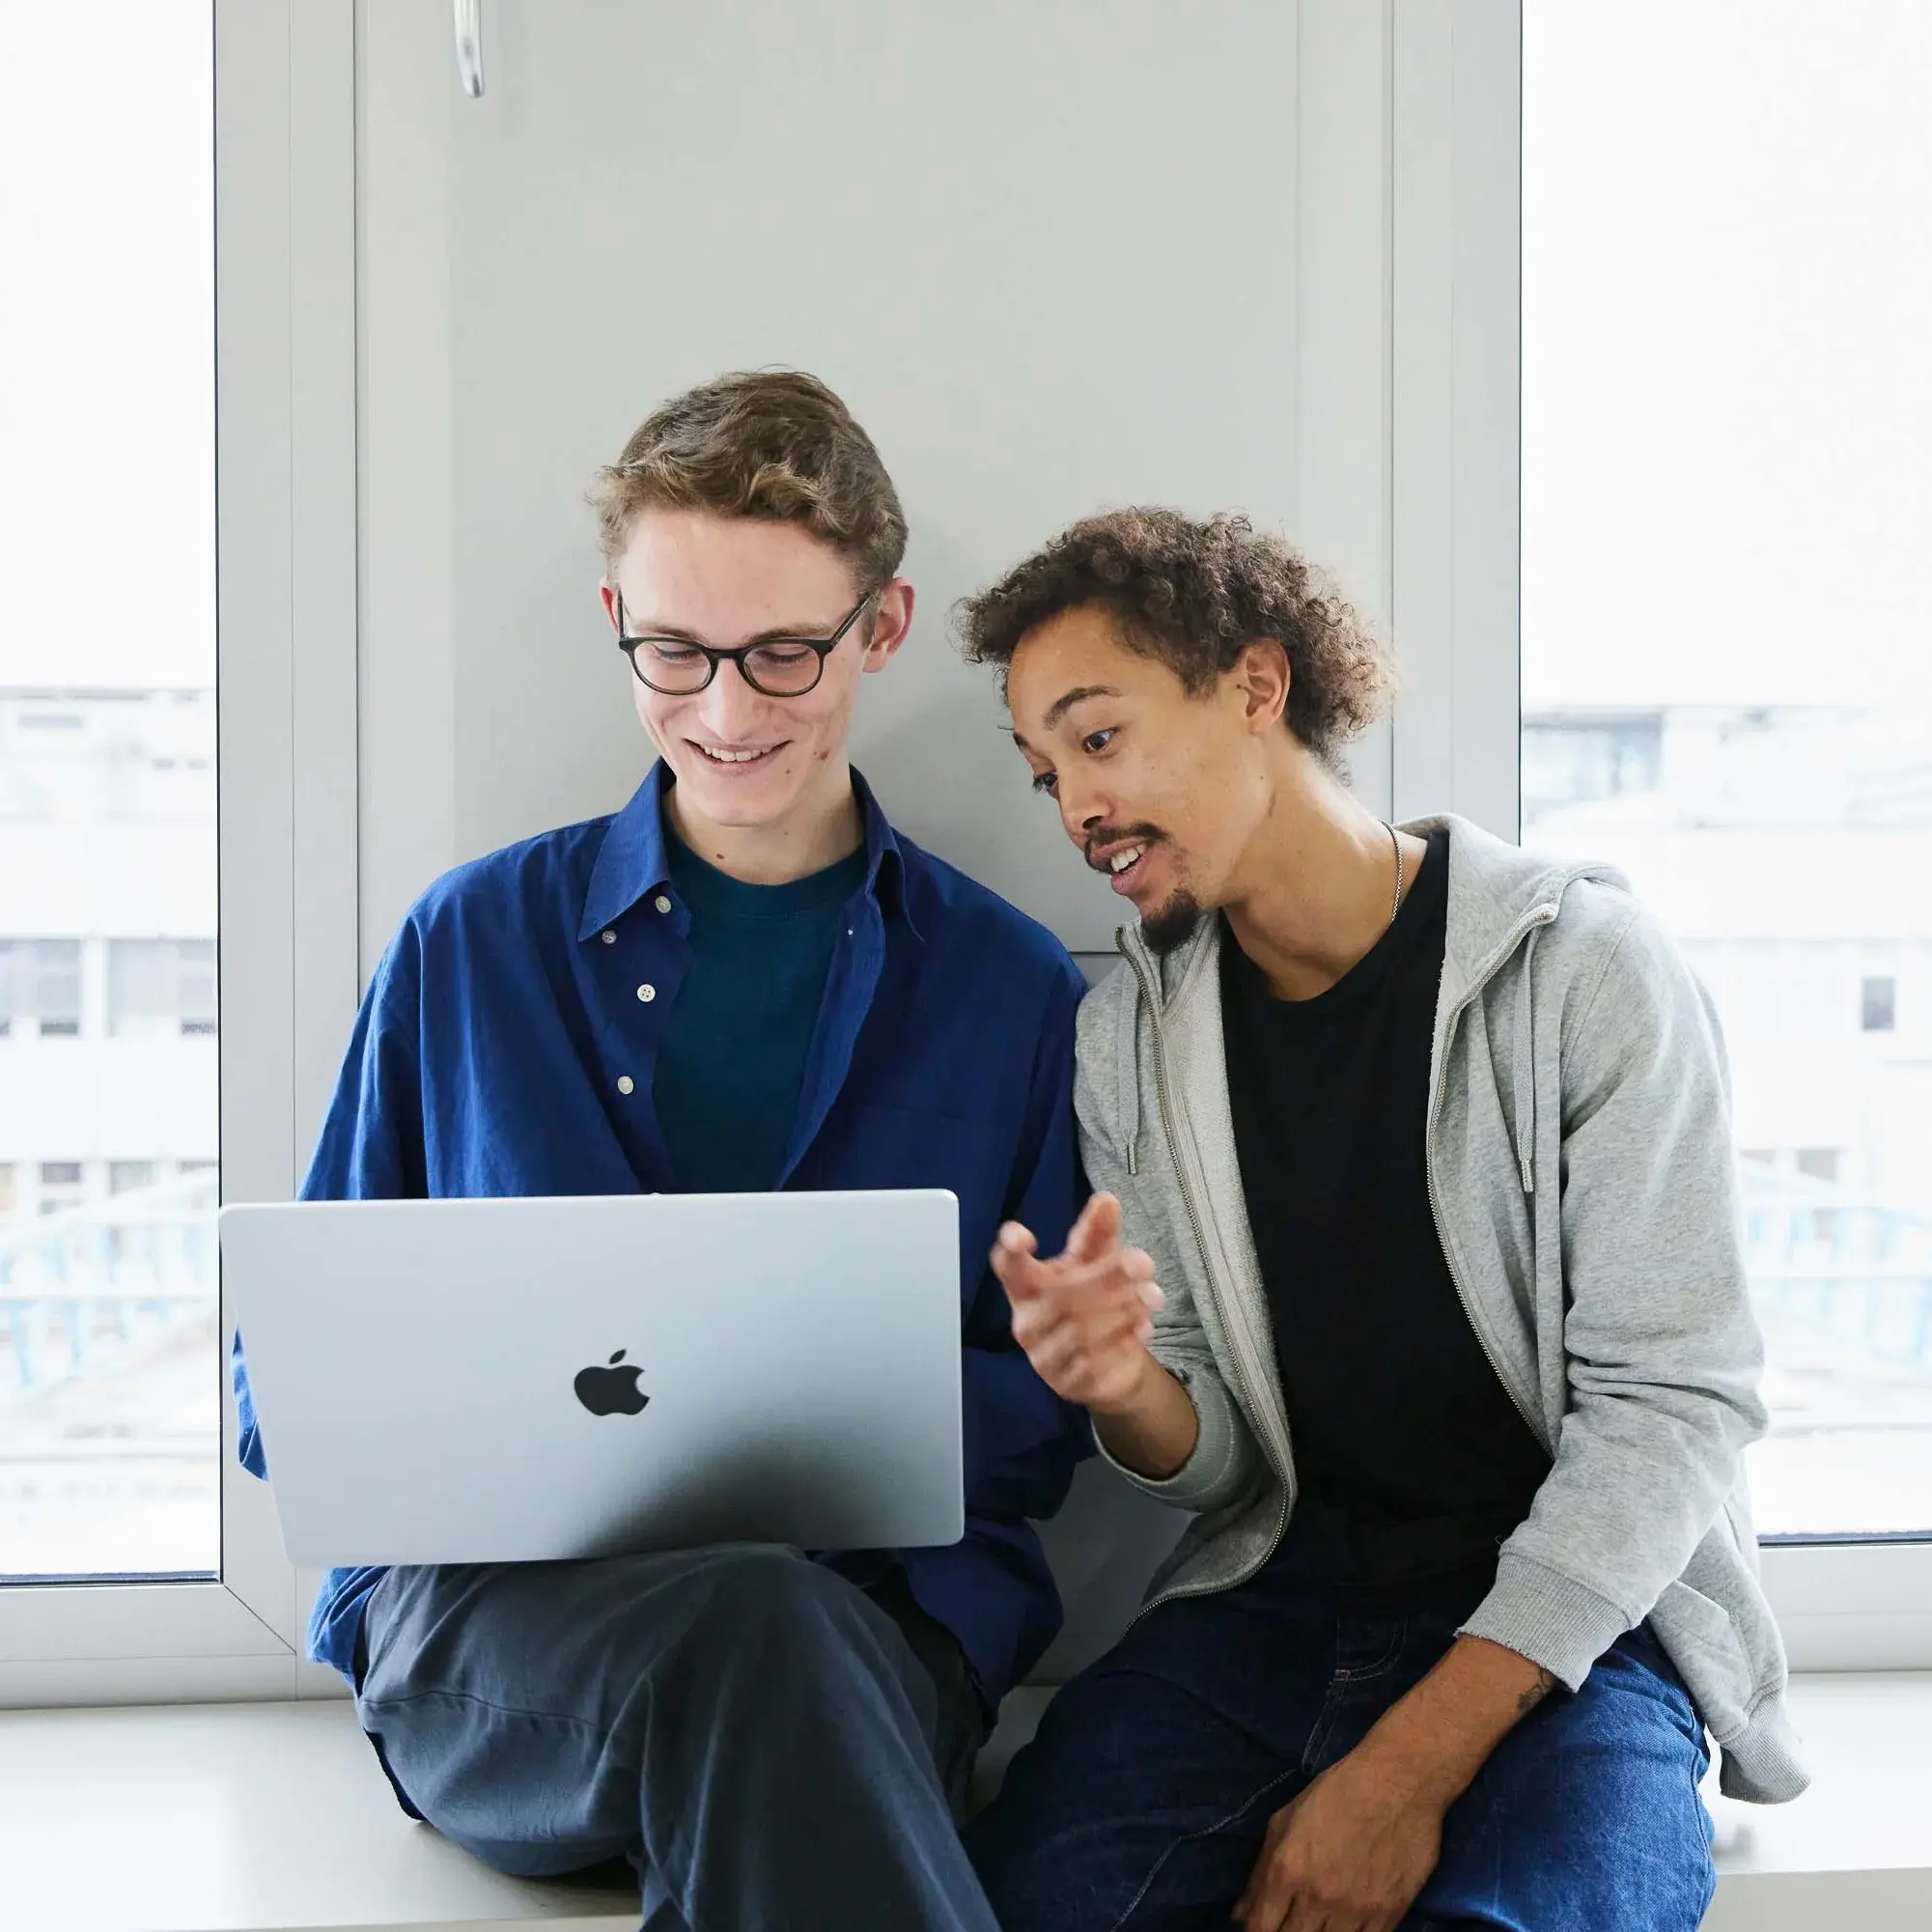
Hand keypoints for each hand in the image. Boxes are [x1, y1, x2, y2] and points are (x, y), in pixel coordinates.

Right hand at [992, 1193, 1162, 1413]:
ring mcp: (1044, 1357)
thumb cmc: (1094, 1301)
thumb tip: (1107, 1200)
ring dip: (1124, 1308)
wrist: (1110, 1366)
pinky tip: (1142, 1325)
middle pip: (1063, 1295)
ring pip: (1085, 1329)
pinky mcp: (1068, 1384)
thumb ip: (1097, 1233)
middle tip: (1142, 1263)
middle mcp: (1027, 1322)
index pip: (1008, 1267)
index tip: (1022, 1237)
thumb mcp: (1096, 1262)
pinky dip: (1126, 1338)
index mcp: (1026, 1287)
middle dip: (1107, 1276)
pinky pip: (1099, 1358)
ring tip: (1150, 1296)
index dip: (1009, 1251)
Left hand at [1233, 1743, 1445, 1931]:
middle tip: (1291, 1920)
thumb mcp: (1285, 1820)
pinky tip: (1345, 1925)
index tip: (1263, 1925)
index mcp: (1288, 1869)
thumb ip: (1260, 1871)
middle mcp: (1318, 1896)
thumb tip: (1239, 1915)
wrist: (1398, 1783)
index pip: (1260, 1928)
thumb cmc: (1337, 1792)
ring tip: (1317, 1920)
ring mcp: (1355, 1911)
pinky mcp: (1389, 1916)